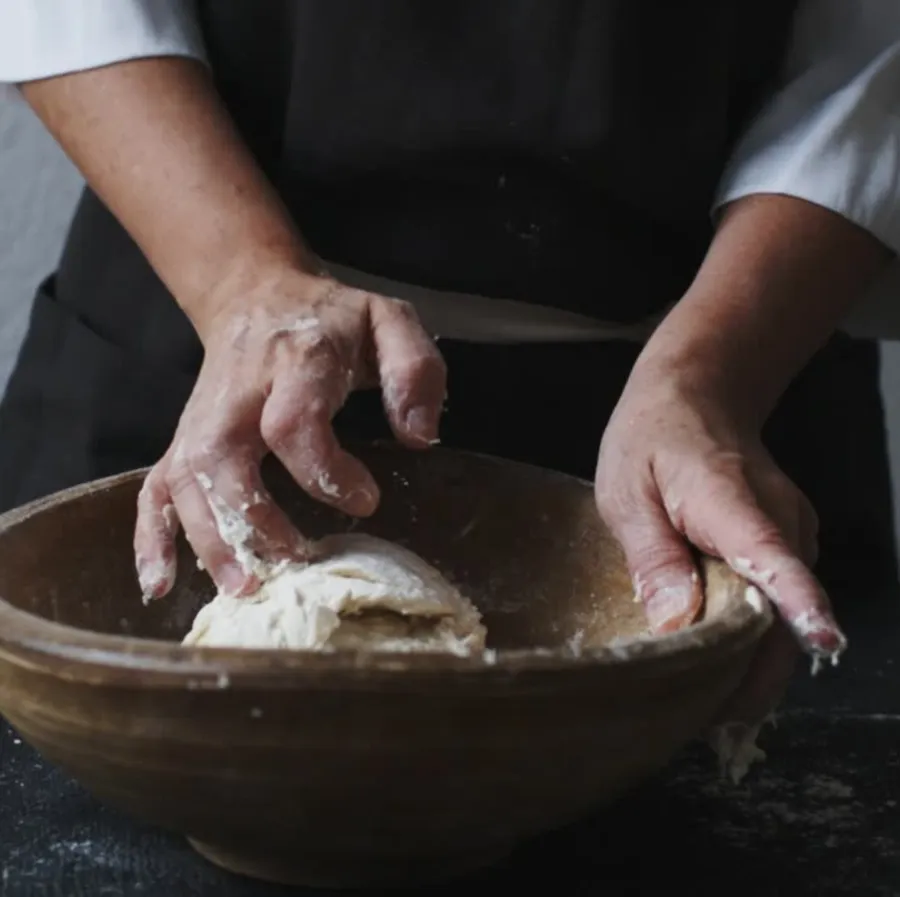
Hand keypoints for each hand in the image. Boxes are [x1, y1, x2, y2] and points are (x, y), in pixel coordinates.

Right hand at [134, 271, 445, 600]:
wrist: (258, 296)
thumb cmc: (332, 321)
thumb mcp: (390, 322)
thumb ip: (414, 370)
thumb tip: (418, 438)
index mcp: (295, 361)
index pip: (293, 423)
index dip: (325, 471)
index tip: (366, 501)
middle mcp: (238, 393)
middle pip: (223, 458)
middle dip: (254, 518)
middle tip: (296, 561)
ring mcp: (202, 418)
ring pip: (186, 480)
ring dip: (209, 539)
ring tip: (244, 589)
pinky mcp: (184, 439)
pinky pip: (154, 488)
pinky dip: (151, 536)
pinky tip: (161, 583)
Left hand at [594, 367, 845, 732]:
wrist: (697, 396)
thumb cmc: (653, 438)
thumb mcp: (628, 492)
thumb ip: (652, 556)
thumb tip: (676, 623)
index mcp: (733, 500)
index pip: (774, 556)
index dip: (796, 602)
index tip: (820, 641)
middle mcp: (781, 521)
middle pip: (784, 610)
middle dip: (755, 675)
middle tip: (708, 725)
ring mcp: (793, 533)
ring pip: (783, 615)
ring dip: (753, 663)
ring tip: (706, 708)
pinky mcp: (789, 544)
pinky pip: (777, 603)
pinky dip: (754, 637)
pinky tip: (718, 662)